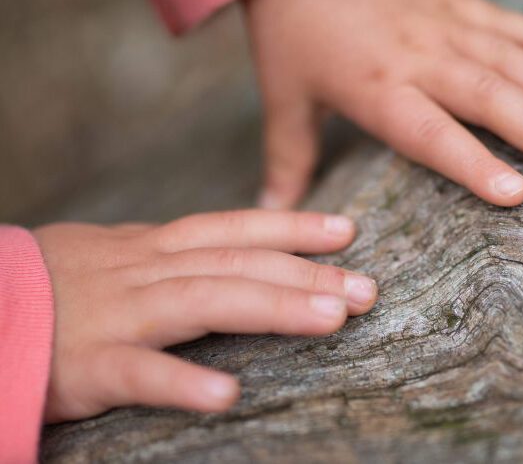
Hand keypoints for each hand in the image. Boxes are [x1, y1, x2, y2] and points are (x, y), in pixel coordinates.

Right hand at [34, 210, 376, 421]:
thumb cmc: (54, 287)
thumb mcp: (117, 256)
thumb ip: (174, 255)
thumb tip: (232, 248)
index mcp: (153, 249)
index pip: (234, 229)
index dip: (293, 227)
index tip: (349, 230)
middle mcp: (144, 273)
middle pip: (237, 265)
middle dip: (306, 274)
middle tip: (368, 289)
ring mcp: (118, 316)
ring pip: (204, 302)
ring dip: (272, 308)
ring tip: (332, 319)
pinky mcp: (87, 366)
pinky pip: (139, 374)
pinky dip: (181, 383)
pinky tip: (226, 397)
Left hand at [244, 0, 522, 208]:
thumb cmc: (290, 30)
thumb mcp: (283, 95)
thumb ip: (287, 157)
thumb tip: (273, 213)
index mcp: (375, 87)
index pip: (430, 133)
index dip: (474, 163)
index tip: (520, 193)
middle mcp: (417, 57)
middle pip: (487, 96)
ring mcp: (440, 24)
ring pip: (506, 58)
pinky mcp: (450, 0)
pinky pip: (500, 19)